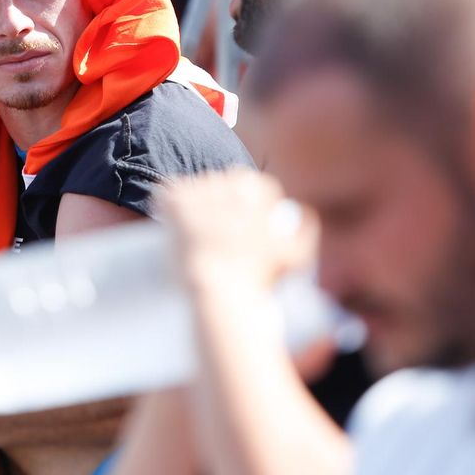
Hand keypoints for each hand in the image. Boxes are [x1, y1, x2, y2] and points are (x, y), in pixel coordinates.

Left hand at [155, 169, 316, 287]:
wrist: (221, 293)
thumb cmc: (259, 279)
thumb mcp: (297, 256)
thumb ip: (307, 229)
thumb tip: (301, 209)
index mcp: (254, 193)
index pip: (251, 182)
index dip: (247, 198)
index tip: (240, 216)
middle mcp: (227, 188)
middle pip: (222, 181)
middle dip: (218, 197)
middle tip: (213, 221)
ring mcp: (200, 195)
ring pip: (195, 185)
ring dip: (193, 199)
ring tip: (192, 222)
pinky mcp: (175, 206)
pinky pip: (167, 191)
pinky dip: (167, 203)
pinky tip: (168, 218)